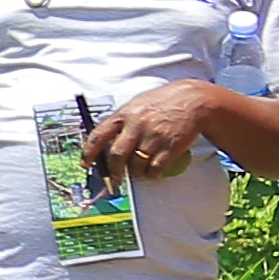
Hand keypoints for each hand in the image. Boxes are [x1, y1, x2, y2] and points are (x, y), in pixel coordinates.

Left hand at [86, 84, 216, 177]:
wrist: (193, 100)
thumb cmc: (161, 103)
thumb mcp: (136, 105)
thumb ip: (121, 123)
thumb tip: (104, 144)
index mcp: (124, 114)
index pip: (98, 135)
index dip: (89, 152)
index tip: (85, 164)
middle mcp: (136, 125)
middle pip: (116, 155)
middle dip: (113, 172)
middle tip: (114, 179)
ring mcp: (154, 136)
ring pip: (136, 164)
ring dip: (134, 173)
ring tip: (137, 172)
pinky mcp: (170, 146)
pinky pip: (155, 168)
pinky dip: (151, 174)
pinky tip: (152, 172)